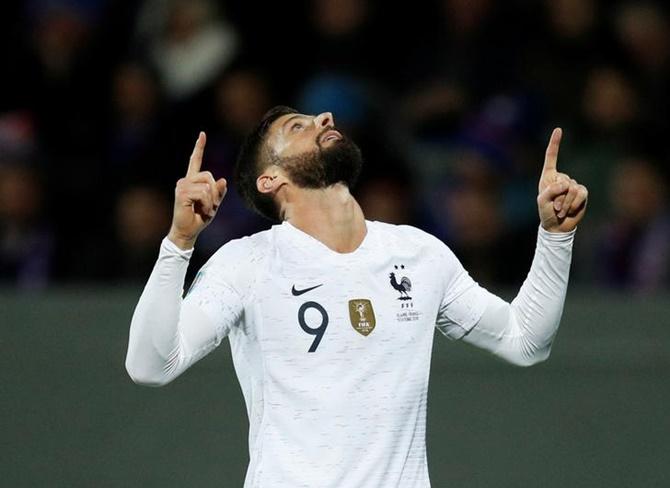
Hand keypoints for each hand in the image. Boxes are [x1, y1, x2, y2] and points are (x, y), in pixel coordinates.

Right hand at [167, 132, 226, 248]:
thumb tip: (222, 180)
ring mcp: (182, 186)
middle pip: (209, 176)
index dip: (199, 148)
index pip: (195, 161)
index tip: (202, 134)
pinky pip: (203, 193)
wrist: (188, 231)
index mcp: (192, 181)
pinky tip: (202, 211)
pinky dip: (208, 204)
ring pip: (207, 186)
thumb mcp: (214, 204)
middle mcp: (185, 181)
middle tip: (211, 206)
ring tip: (205, 210)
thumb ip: (219, 192)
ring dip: (211, 200)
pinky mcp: (182, 193)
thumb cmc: (199, 217)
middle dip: (215, 192)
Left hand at [537, 128, 587, 232]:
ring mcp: (573, 185)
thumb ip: (550, 191)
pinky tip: (570, 210)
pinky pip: (581, 194)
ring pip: (572, 189)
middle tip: (554, 207)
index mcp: (549, 176)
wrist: (557, 226)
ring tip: (561, 210)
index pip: (552, 157)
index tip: (558, 129)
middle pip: (563, 181)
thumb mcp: (542, 201)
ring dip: (565, 203)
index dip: (555, 143)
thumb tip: (566, 184)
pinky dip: (574, 204)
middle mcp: (561, 178)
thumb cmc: (546, 213)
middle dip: (558, 197)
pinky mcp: (582, 193)